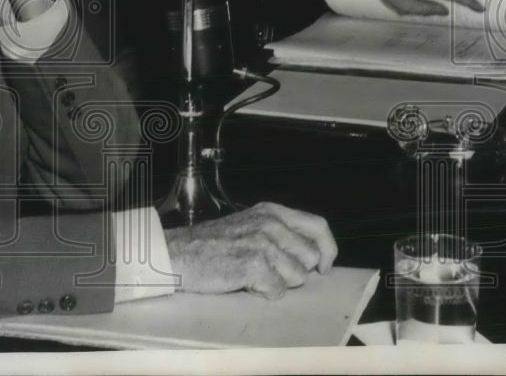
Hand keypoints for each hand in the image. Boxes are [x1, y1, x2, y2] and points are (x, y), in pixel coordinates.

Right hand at [163, 202, 337, 299]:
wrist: (178, 254)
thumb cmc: (212, 245)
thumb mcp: (248, 225)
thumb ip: (278, 232)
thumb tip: (313, 255)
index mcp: (271, 211)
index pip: (319, 226)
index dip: (327, 249)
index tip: (323, 267)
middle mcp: (271, 223)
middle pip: (311, 258)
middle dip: (295, 271)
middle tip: (267, 271)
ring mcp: (263, 243)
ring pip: (297, 278)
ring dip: (277, 283)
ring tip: (251, 275)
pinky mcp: (255, 264)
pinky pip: (277, 291)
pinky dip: (262, 293)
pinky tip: (242, 282)